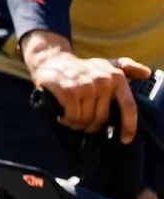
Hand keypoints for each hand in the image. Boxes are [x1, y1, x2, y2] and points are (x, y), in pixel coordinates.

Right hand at [24, 31, 151, 142]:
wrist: (51, 59)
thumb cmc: (82, 68)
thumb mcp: (106, 64)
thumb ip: (127, 67)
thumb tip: (147, 73)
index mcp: (116, 77)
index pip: (129, 107)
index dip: (129, 126)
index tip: (125, 139)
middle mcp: (103, 80)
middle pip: (102, 119)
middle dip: (91, 125)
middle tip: (82, 122)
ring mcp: (85, 85)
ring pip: (86, 120)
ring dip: (77, 124)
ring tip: (71, 118)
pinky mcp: (68, 91)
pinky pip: (73, 117)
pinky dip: (67, 120)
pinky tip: (62, 116)